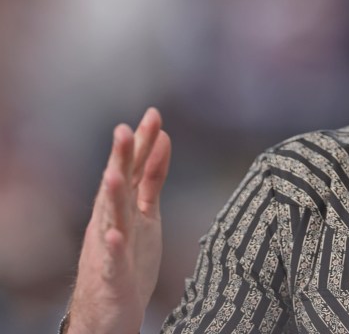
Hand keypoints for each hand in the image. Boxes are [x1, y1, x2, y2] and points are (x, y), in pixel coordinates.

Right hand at [67, 108, 171, 333]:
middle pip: (116, 186)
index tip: (153, 114)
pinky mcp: (112, 277)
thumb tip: (162, 138)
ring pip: (109, 219)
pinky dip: (113, 246)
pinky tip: (113, 234)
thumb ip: (152, 177)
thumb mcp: (145, 212)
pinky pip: (112, 261)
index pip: (132, 168)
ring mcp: (109, 249)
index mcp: (122, 206)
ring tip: (114, 175)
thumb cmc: (127, 256)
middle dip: (120, 159)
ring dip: (111, 197)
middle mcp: (111, 222)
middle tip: (124, 130)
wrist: (108, 311)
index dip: (142, 143)